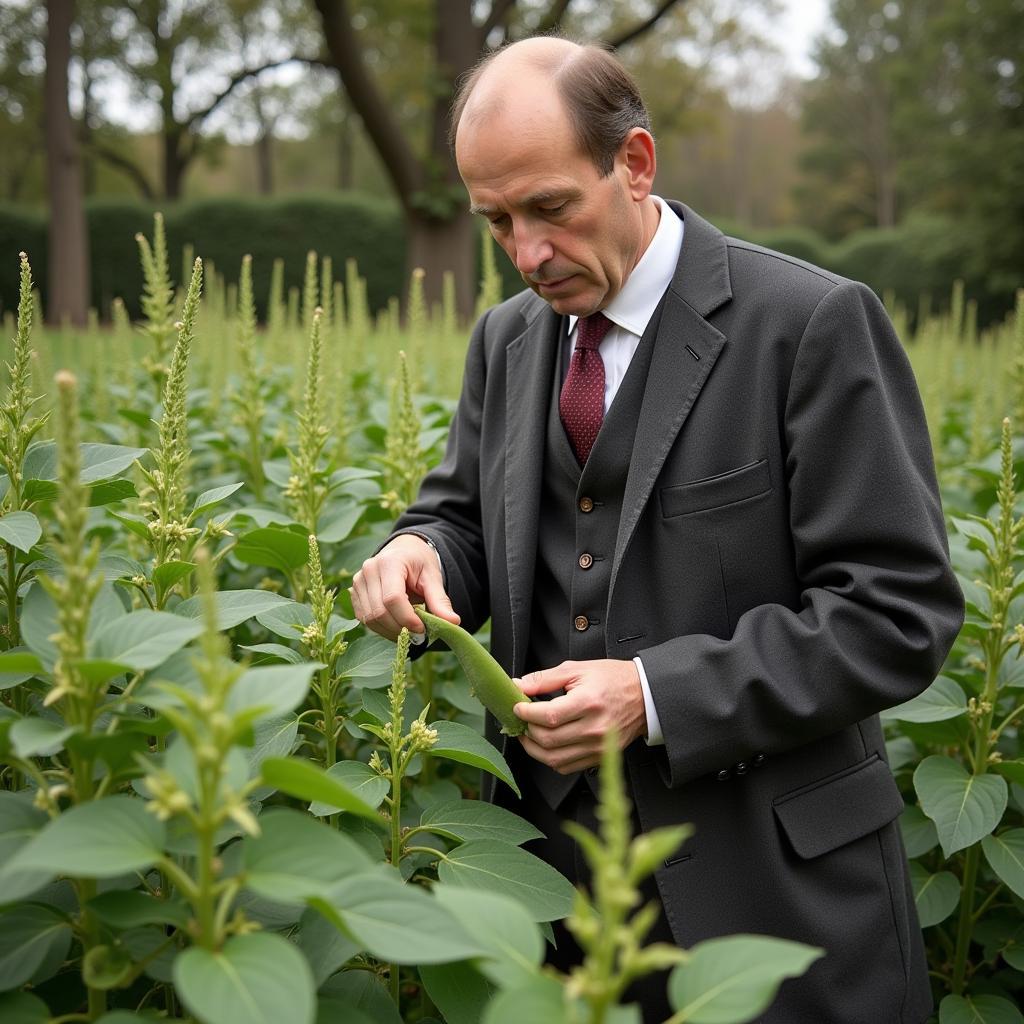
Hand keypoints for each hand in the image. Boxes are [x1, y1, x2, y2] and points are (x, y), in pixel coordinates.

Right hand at [349, 535, 459, 640]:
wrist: (404, 551)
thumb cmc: (419, 563)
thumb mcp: (433, 577)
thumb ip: (440, 600)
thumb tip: (453, 623)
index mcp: (389, 562)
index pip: (392, 598)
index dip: (407, 618)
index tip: (422, 629)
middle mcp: (369, 570)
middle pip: (379, 611)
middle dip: (400, 628)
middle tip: (419, 635)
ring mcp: (358, 582)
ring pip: (370, 619)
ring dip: (390, 631)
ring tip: (409, 631)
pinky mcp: (354, 593)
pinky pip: (364, 619)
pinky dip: (381, 628)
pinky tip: (396, 625)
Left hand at [512, 660, 646, 773]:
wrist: (644, 695)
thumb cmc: (612, 679)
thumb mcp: (577, 669)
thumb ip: (545, 679)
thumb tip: (518, 686)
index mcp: (588, 702)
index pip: (548, 716)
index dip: (527, 713)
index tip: (518, 706)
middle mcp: (594, 728)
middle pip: (548, 740)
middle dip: (527, 730)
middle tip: (521, 719)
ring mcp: (598, 747)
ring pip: (554, 759)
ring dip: (534, 748)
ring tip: (529, 733)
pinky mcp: (600, 757)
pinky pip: (567, 767)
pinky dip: (551, 759)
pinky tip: (547, 745)